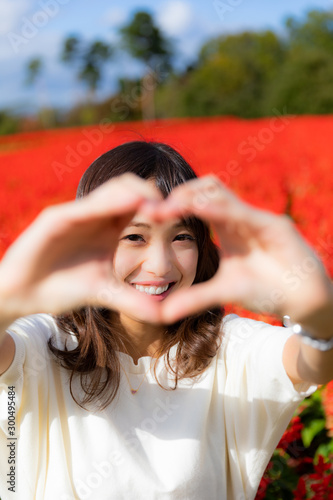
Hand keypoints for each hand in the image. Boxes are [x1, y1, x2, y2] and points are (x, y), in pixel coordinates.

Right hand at [0, 174, 163, 322]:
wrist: (23, 296)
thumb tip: (166, 315)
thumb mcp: (105, 293)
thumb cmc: (61, 289)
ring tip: (157, 205)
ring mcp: (76, 214)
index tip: (182, 218)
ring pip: (111, 190)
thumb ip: (134, 300)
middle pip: (131, 189)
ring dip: (136, 193)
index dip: (162, 207)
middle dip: (154, 195)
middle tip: (172, 209)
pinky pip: (85, 206)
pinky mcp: (56, 219)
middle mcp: (95, 216)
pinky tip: (128, 207)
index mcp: (109, 228)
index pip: (140, 205)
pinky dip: (107, 204)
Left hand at [145, 175, 331, 322]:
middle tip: (155, 208)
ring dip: (196, 198)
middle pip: (207, 188)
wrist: (303, 300)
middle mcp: (240, 218)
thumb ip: (195, 298)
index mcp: (227, 227)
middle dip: (181, 194)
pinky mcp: (276, 227)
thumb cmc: (265, 290)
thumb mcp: (224, 292)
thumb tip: (163, 312)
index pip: (198, 202)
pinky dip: (222, 210)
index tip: (149, 214)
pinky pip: (245, 214)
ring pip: (223, 195)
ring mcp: (257, 219)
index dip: (174, 204)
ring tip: (170, 207)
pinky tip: (201, 211)